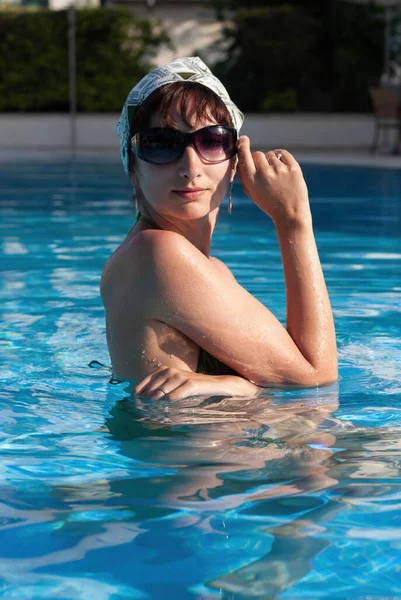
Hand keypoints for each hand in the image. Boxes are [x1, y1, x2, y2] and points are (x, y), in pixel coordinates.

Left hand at [134, 366, 259, 400]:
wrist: (221, 385)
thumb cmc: (197, 388)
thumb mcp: (178, 387)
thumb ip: (163, 391)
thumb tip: (146, 403)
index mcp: (167, 371)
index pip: (146, 379)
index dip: (139, 390)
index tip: (134, 402)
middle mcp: (173, 371)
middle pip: (154, 384)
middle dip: (145, 397)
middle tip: (139, 409)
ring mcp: (184, 377)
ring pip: (165, 387)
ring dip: (156, 398)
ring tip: (150, 408)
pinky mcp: (194, 383)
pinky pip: (180, 391)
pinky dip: (173, 397)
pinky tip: (168, 404)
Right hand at [236, 136, 309, 223]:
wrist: (290, 214)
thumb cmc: (269, 204)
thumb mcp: (252, 194)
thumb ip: (244, 177)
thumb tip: (240, 160)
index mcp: (252, 180)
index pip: (244, 156)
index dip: (243, 146)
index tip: (243, 140)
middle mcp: (264, 173)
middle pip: (257, 154)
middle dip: (259, 161)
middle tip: (265, 173)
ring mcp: (279, 169)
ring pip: (271, 155)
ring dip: (272, 162)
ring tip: (277, 177)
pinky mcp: (293, 168)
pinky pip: (283, 153)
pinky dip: (281, 158)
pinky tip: (282, 168)